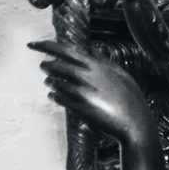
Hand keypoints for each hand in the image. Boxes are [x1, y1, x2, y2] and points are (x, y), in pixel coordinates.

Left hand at [31, 40, 157, 146]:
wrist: (136, 126)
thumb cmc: (133, 101)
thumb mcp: (123, 76)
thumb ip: (105, 61)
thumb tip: (94, 49)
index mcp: (95, 66)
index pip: (63, 50)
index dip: (44, 45)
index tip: (32, 44)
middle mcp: (86, 77)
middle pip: (55, 66)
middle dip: (46, 65)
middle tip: (43, 66)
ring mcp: (81, 93)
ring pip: (54, 83)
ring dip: (50, 82)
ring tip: (50, 82)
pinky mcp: (79, 109)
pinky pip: (58, 99)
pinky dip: (54, 96)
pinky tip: (54, 96)